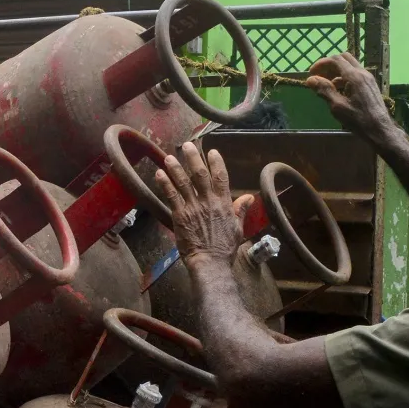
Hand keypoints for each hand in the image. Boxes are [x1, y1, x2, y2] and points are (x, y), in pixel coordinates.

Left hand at [156, 141, 244, 267]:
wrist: (210, 263)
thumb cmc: (224, 248)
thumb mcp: (238, 228)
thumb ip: (240, 210)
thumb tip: (249, 197)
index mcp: (223, 204)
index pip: (221, 178)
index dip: (216, 163)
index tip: (212, 152)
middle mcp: (208, 202)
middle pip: (200, 175)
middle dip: (194, 158)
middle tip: (187, 145)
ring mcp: (193, 208)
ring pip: (183, 183)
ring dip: (176, 168)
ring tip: (169, 156)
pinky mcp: (180, 216)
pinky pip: (171, 196)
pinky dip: (165, 184)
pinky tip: (159, 174)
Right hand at [305, 53, 391, 140]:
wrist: (380, 130)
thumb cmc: (359, 120)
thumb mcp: (338, 107)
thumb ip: (324, 90)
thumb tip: (311, 79)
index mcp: (355, 77)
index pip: (336, 60)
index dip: (321, 64)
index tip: (311, 73)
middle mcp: (363, 73)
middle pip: (344, 59)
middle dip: (330, 65)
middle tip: (320, 76)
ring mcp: (368, 78)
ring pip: (350, 66)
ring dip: (337, 71)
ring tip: (326, 85)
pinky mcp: (370, 85)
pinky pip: (355, 74)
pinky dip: (344, 77)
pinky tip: (339, 91)